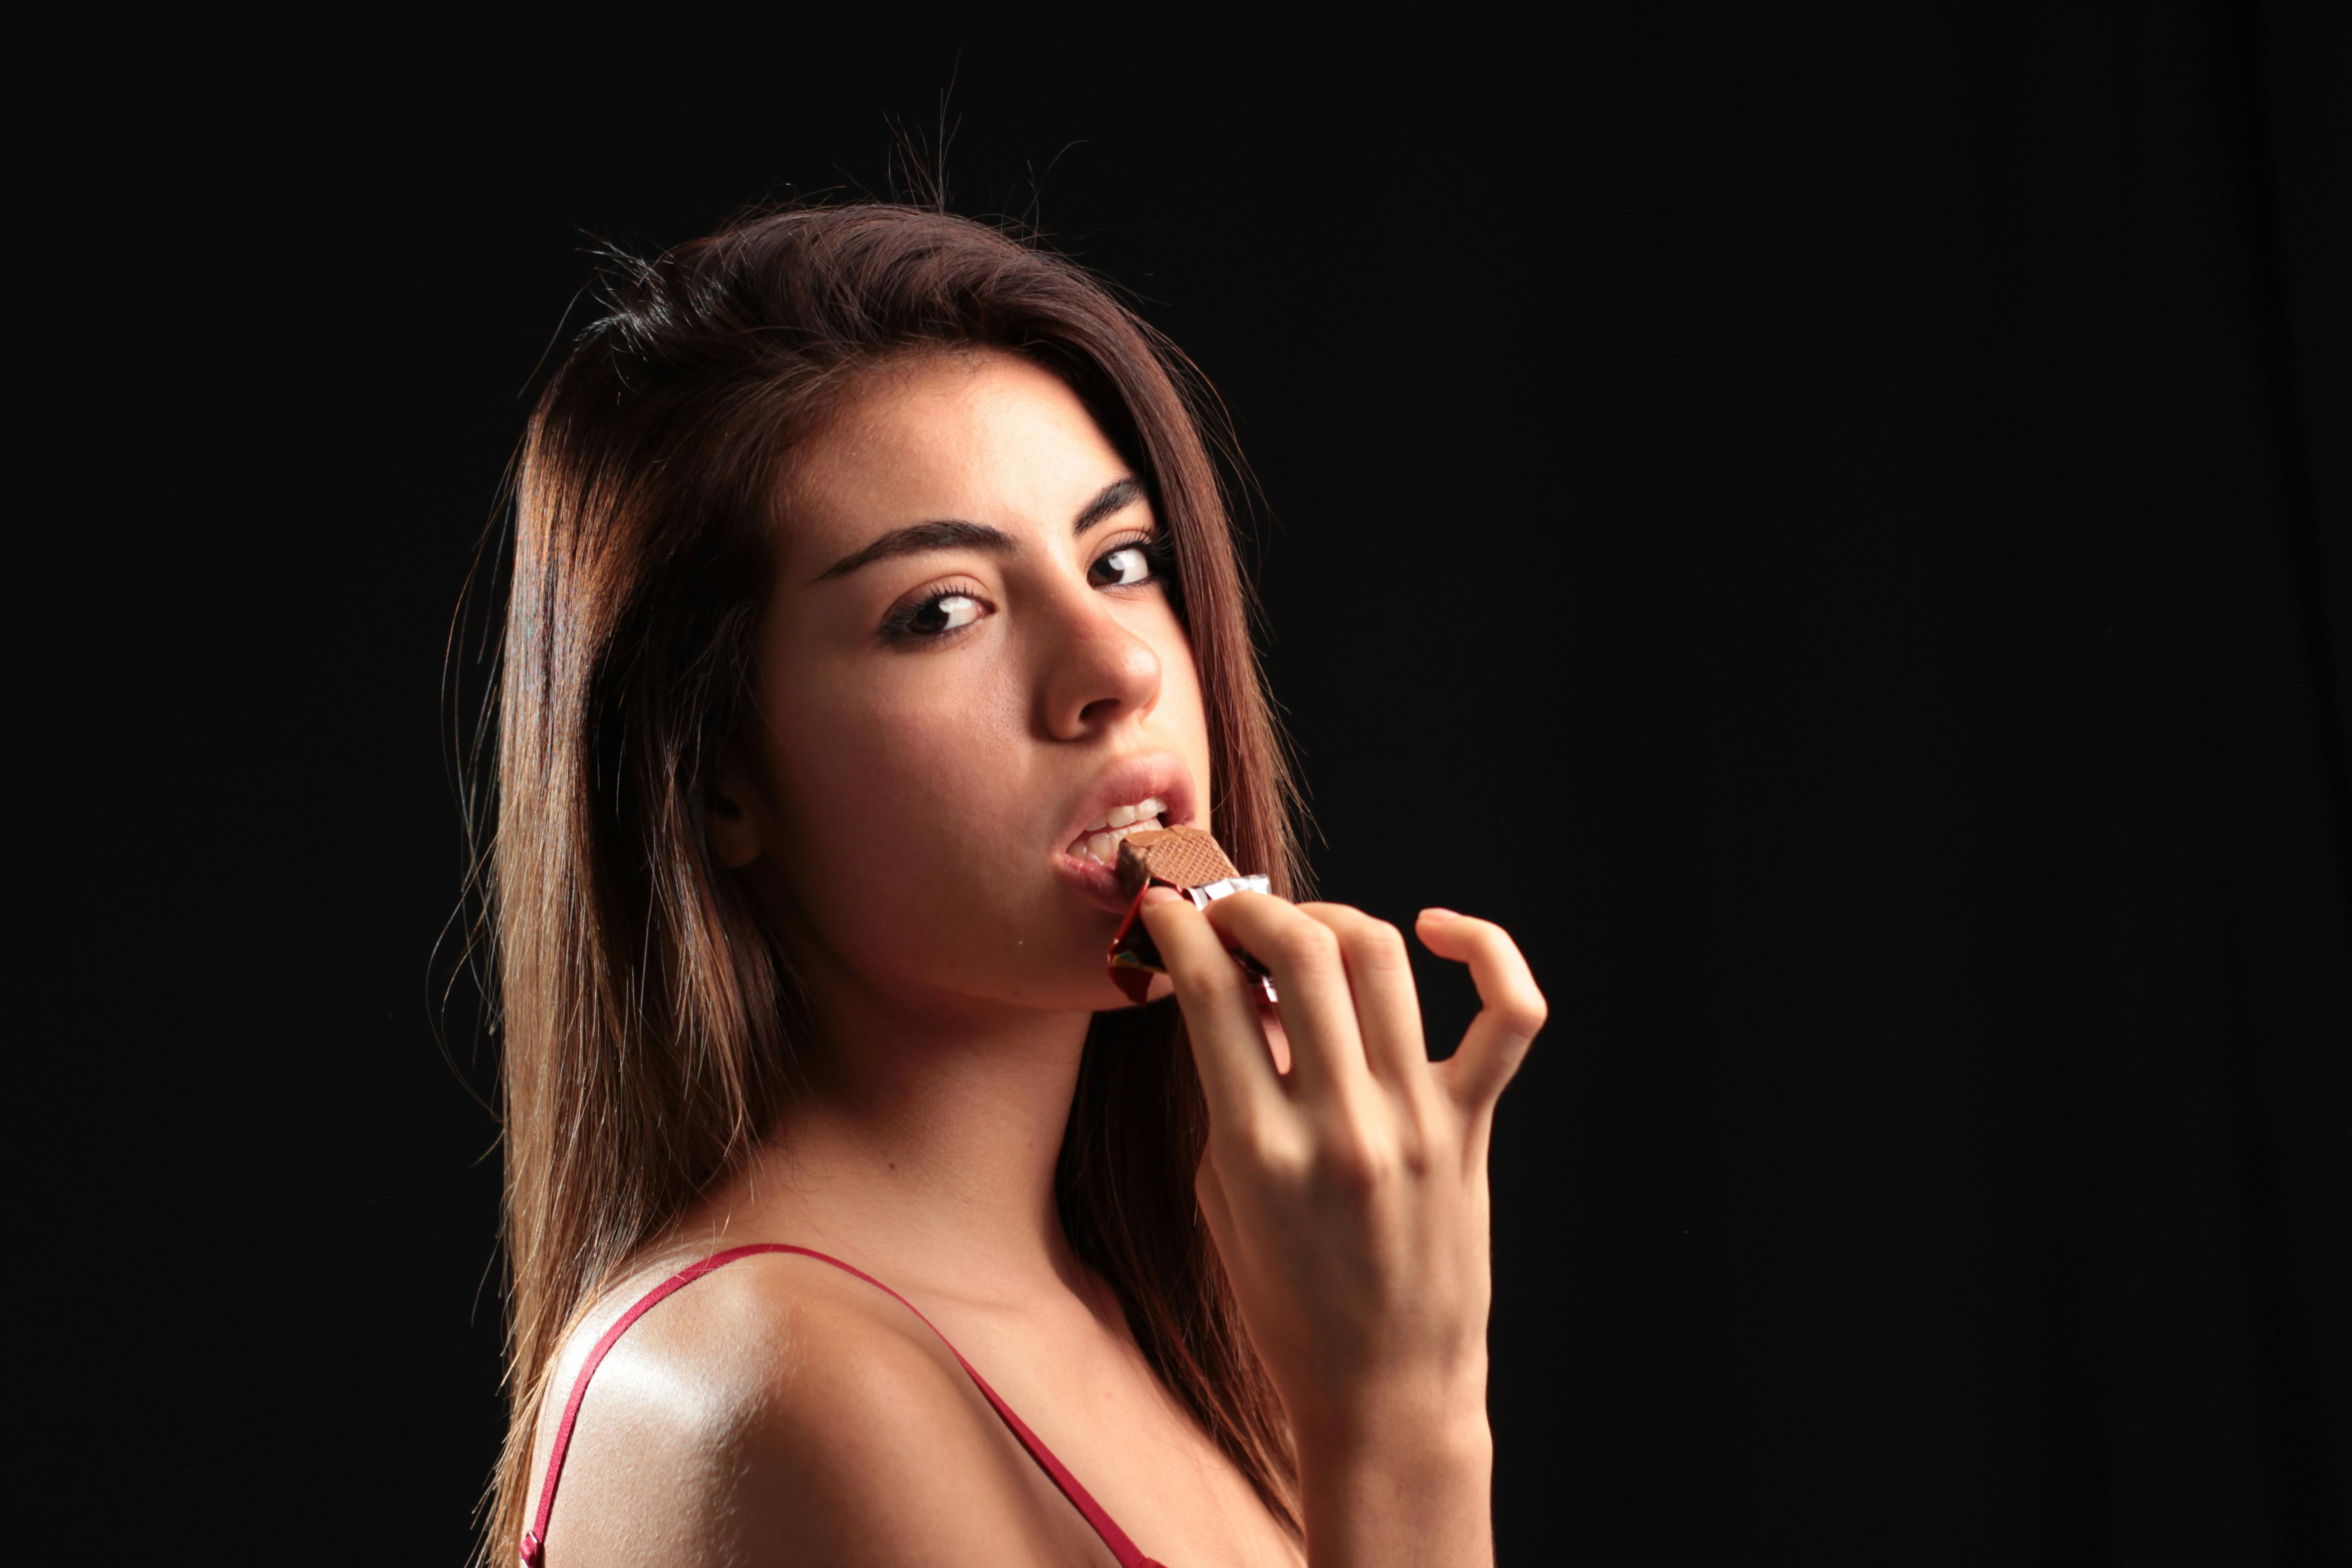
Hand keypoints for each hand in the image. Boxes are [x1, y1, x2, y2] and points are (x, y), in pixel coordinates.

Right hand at [1138, 892, 1545, 1563]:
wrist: (1382, 1391)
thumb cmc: (1287, 1303)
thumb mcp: (1224, 1196)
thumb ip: (1230, 1092)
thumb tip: (1243, 993)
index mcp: (1259, 1150)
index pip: (1212, 992)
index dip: (1182, 927)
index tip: (1170, 909)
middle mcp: (1342, 1127)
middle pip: (1300, 952)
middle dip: (1250, 907)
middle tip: (1229, 913)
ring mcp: (1416, 1124)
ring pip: (1381, 959)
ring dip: (1331, 918)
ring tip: (1305, 930)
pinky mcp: (1472, 1130)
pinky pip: (1507, 1017)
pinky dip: (1485, 950)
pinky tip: (1438, 931)